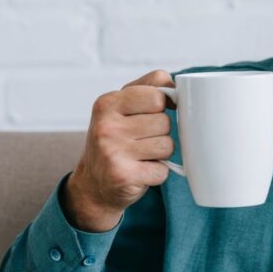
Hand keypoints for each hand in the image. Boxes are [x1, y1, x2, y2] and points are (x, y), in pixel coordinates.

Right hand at [63, 69, 176, 231]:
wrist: (93, 183)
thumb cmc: (115, 139)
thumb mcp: (121, 107)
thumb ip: (149, 88)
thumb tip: (180, 89)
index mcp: (107, 103)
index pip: (157, 94)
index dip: (162, 105)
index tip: (153, 113)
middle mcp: (107, 126)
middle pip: (164, 122)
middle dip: (160, 132)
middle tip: (141, 140)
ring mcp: (113, 152)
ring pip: (167, 145)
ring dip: (160, 153)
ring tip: (141, 155)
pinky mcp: (124, 176)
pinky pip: (163, 170)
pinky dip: (157, 173)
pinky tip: (140, 171)